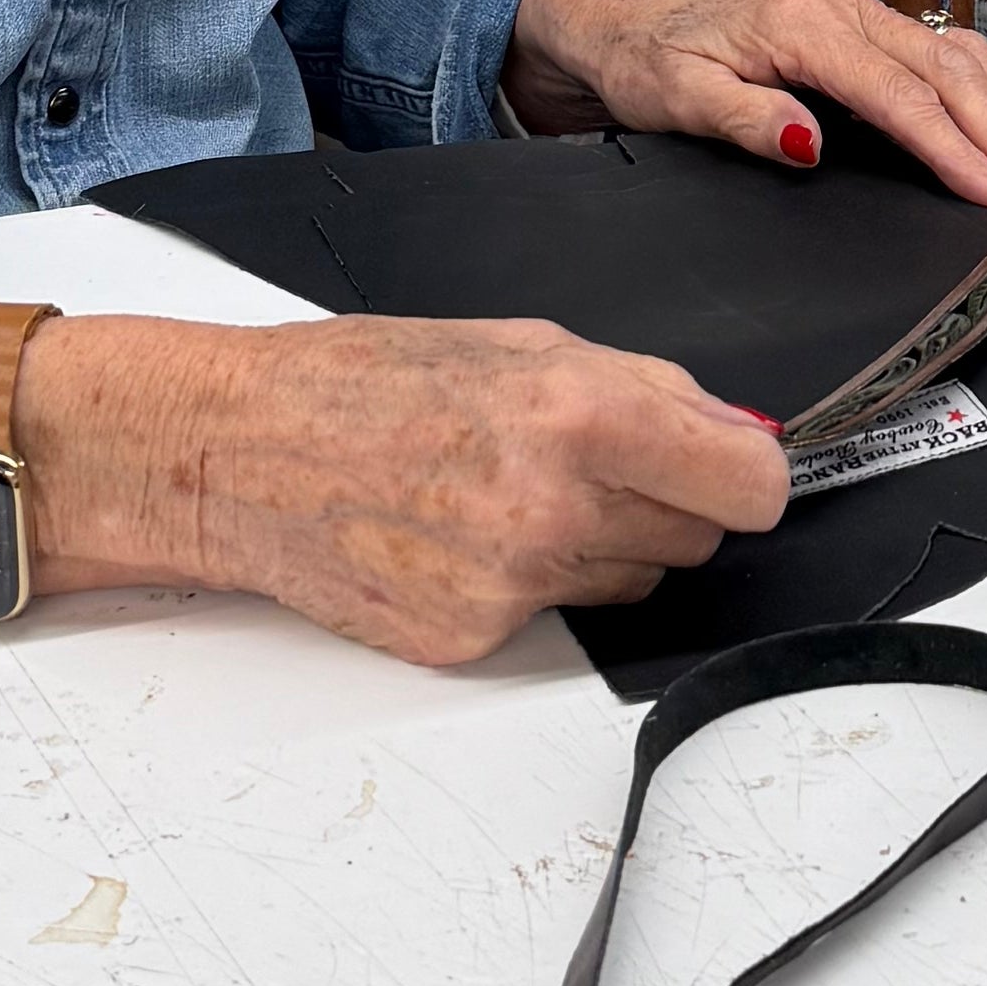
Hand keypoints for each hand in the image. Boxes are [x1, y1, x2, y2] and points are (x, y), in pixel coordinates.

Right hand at [0, 297, 789, 667]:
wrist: (235, 452)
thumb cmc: (364, 380)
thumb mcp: (519, 342)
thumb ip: (644, 391)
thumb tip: (740, 439)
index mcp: (581, 413)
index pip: (751, 487)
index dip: (747, 479)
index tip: (730, 473)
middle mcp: (555, 509)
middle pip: (696, 541)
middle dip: (660, 503)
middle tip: (579, 464)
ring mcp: (513, 588)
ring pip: (628, 584)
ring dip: (593, 547)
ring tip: (498, 493)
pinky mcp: (471, 643)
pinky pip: (552, 621)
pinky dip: (523, 587)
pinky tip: (455, 538)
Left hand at [504, 0, 986, 218]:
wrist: (622, 25)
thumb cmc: (647, 63)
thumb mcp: (677, 97)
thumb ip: (745, 120)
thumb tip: (811, 142)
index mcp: (805, 24)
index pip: (900, 95)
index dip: (955, 148)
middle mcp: (844, 6)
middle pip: (947, 70)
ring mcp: (858, 10)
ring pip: (957, 57)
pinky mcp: (863, 24)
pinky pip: (943, 54)